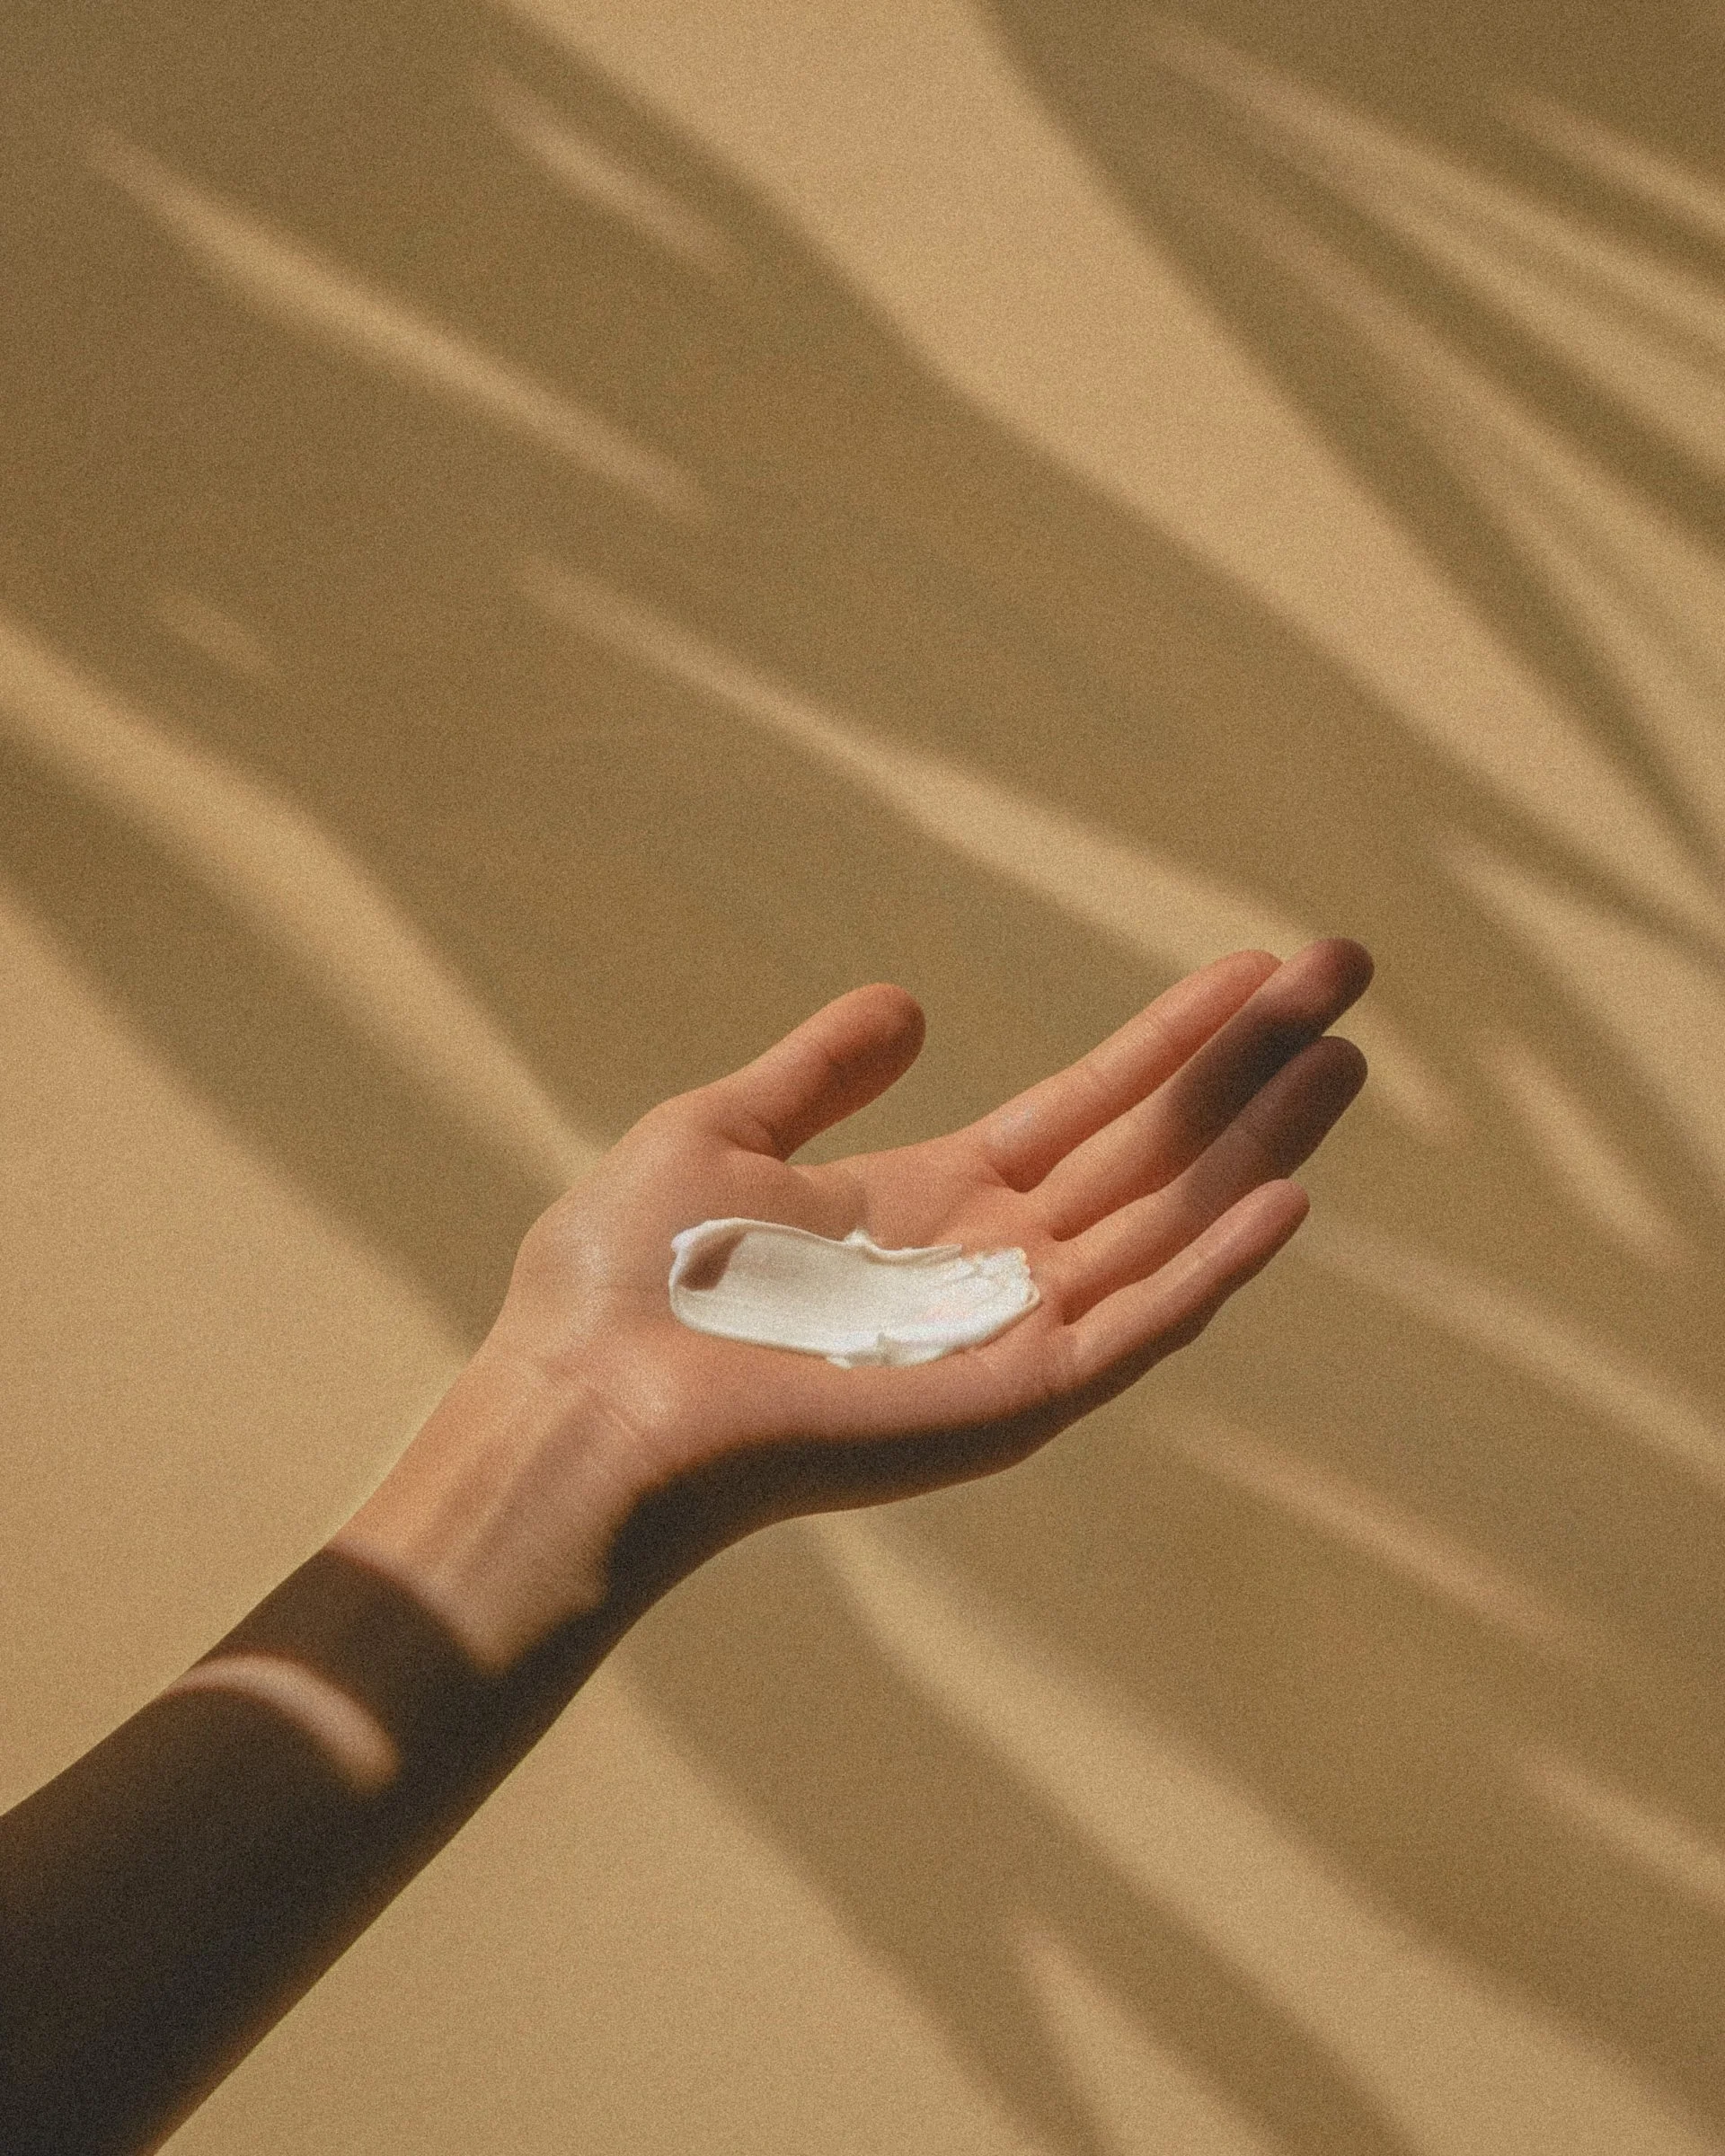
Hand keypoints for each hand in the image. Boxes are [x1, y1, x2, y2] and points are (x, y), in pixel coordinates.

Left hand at [477, 940, 1370, 1608]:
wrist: (579, 1404)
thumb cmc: (621, 1285)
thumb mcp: (718, 1133)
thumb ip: (819, 1074)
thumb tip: (908, 1004)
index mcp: (932, 1205)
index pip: (1087, 1108)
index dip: (1170, 1038)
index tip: (1253, 969)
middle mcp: (991, 1269)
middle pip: (1152, 1149)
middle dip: (1249, 1061)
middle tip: (1345, 969)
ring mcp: (1011, 1337)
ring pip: (1168, 1223)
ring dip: (1262, 1142)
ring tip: (1344, 1055)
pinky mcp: (1013, 1400)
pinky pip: (1137, 1328)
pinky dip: (1214, 1268)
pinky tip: (1289, 1197)